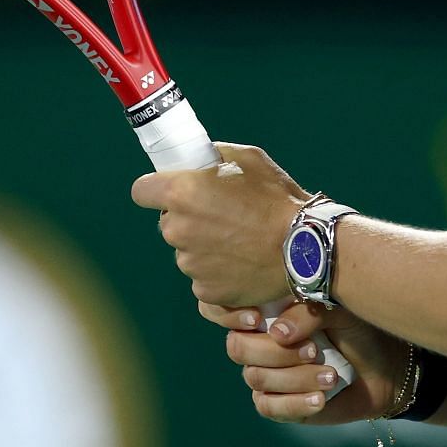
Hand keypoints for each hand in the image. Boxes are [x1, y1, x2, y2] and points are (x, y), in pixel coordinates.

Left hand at [131, 142, 309, 307]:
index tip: (169, 191)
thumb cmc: (277, 198)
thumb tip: (198, 160)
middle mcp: (178, 229)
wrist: (305, 248)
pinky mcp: (206, 290)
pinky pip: (202, 277)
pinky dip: (217, 272)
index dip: (155, 189)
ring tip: (239, 239)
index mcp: (181, 192)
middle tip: (221, 215)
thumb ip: (213, 157)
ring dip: (203, 246)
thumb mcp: (247, 158)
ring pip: (186, 250)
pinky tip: (242, 261)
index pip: (141, 191)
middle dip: (187, 218)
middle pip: (168, 222)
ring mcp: (190, 263)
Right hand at [197, 298, 413, 425]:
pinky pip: (269, 407)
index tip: (258, 316)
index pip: (219, 309)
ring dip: (294, 377)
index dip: (227, 313)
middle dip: (274, 352)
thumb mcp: (337, 307)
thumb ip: (306, 310)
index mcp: (265, 309)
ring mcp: (267, 374)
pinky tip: (320, 398)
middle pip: (237, 347)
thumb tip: (277, 332)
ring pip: (256, 378)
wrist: (386, 366)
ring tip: (330, 375)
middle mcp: (258, 341)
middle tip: (313, 350)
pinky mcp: (279, 404)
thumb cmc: (358, 326)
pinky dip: (295, 402)